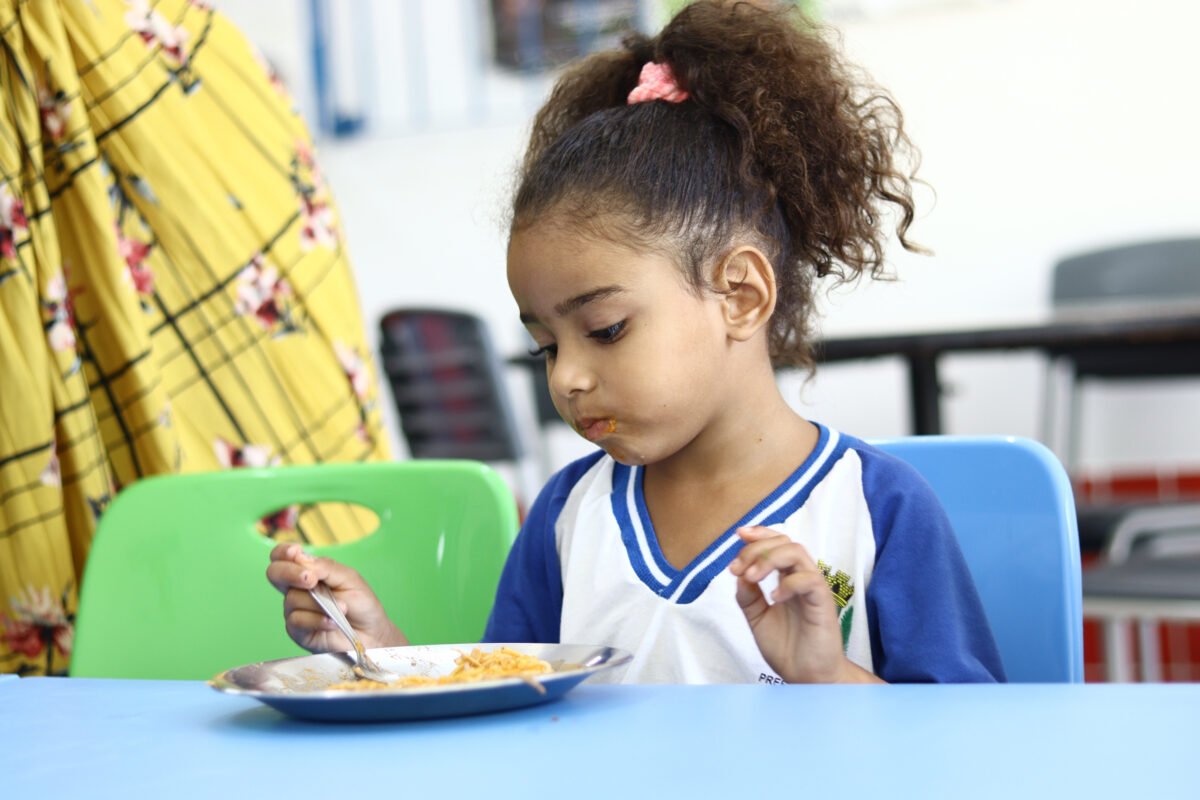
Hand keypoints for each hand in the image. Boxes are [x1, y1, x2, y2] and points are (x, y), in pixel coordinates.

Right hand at [266, 543, 407, 653]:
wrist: (371, 633)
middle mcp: (297, 589)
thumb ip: (325, 568)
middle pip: (275, 574)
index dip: (283, 552)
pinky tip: (333, 622)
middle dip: (290, 573)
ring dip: (319, 604)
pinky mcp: (298, 631)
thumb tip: (301, 559)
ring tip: (342, 609)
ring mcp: (295, 610)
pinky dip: (318, 620)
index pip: (283, 557)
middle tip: (311, 580)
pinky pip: (298, 621)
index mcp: (308, 571)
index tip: (295, 552)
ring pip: (292, 599)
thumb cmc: (361, 604)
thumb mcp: (349, 578)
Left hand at [729, 526, 879, 683]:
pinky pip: (809, 580)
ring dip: (769, 559)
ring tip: (752, 577)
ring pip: (797, 552)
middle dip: (756, 548)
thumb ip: (748, 596)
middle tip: (737, 567)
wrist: (806, 677)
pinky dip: (788, 584)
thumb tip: (738, 573)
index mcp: (787, 578)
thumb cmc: (787, 648)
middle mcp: (801, 578)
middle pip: (784, 542)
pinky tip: (774, 598)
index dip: (759, 534)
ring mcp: (813, 588)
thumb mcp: (757, 619)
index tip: (739, 535)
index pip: (777, 543)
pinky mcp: (823, 602)